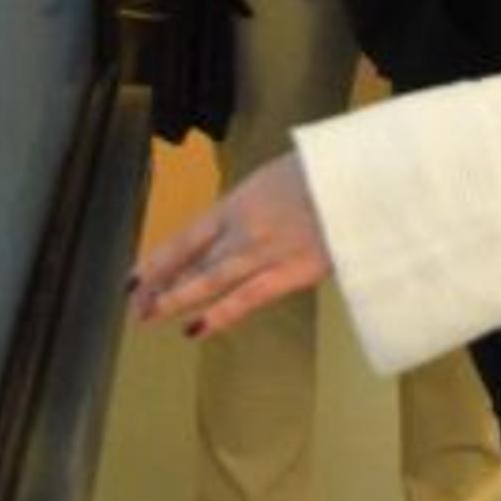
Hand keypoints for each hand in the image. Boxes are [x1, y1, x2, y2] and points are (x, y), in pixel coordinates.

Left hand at [130, 156, 330, 335]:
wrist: (364, 179)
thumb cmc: (328, 171)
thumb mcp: (280, 178)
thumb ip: (258, 204)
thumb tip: (244, 222)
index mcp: (239, 200)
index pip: (187, 236)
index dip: (159, 259)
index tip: (136, 276)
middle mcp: (242, 227)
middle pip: (191, 260)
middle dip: (161, 284)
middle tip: (136, 304)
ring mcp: (264, 252)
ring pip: (209, 280)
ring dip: (177, 299)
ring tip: (150, 317)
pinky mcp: (290, 273)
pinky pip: (246, 298)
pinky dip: (219, 315)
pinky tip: (194, 329)